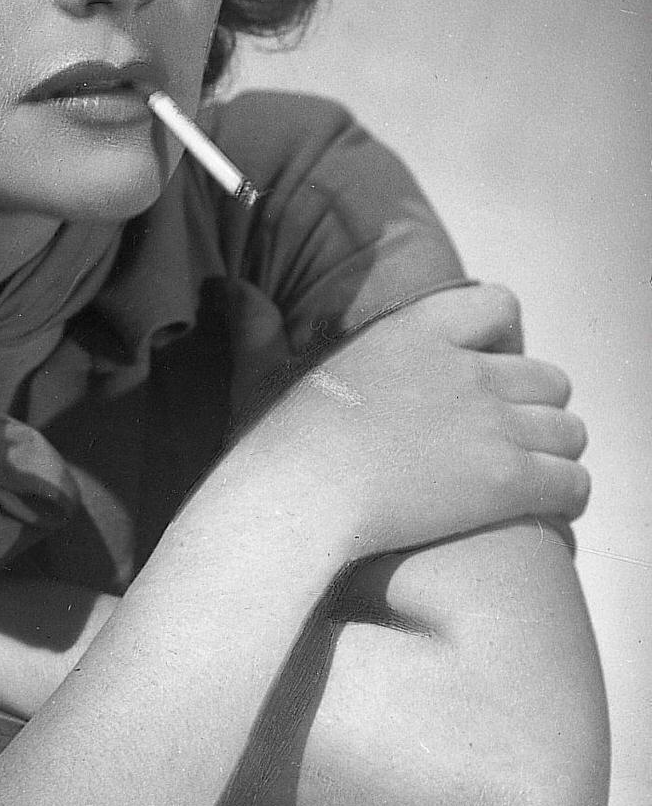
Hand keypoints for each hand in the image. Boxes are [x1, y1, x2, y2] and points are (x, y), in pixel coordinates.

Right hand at [240, 283, 589, 559]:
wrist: (292, 505)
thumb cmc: (271, 449)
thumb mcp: (260, 375)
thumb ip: (257, 329)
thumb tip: (233, 292)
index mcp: (414, 332)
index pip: (498, 305)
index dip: (506, 339)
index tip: (488, 371)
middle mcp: (464, 369)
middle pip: (548, 377)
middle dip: (537, 410)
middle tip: (507, 442)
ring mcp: (491, 423)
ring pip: (569, 431)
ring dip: (554, 456)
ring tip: (528, 482)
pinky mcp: (507, 480)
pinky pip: (572, 481)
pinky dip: (566, 497)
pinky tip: (541, 513)